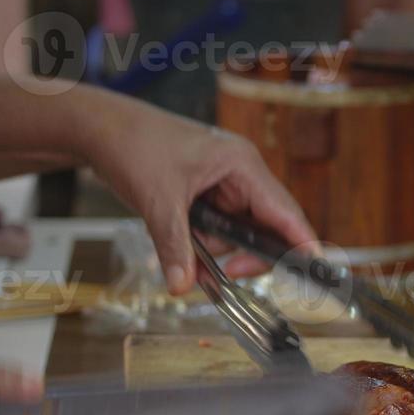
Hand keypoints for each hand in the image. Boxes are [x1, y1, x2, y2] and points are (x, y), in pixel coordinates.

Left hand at [82, 95, 315, 294]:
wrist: (98, 128)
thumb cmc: (133, 144)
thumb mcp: (158, 201)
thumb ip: (175, 246)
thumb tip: (183, 286)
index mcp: (242, 165)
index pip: (284, 210)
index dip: (302, 242)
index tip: (314, 270)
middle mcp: (241, 174)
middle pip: (267, 226)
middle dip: (248, 255)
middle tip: (229, 275)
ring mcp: (224, 185)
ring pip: (240, 233)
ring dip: (220, 254)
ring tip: (191, 263)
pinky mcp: (207, 194)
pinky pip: (219, 229)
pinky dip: (206, 246)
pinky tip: (187, 255)